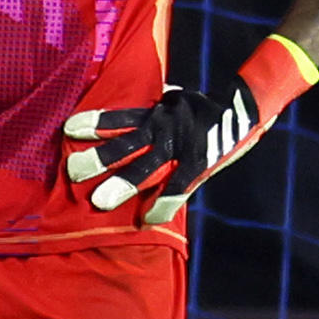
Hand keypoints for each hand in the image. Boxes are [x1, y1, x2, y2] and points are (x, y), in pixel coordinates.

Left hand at [63, 41, 315, 227]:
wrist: (248, 106)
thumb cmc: (205, 107)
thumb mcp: (176, 99)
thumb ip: (154, 105)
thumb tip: (134, 104)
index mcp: (157, 113)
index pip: (119, 117)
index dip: (96, 121)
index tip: (69, 128)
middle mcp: (163, 128)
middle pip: (125, 144)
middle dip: (99, 158)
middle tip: (72, 171)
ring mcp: (181, 146)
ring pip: (146, 166)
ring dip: (122, 183)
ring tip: (99, 201)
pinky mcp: (199, 163)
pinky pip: (178, 187)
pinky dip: (164, 203)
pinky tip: (148, 219)